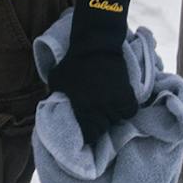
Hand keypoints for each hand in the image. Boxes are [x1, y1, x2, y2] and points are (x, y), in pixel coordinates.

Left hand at [47, 0, 137, 144]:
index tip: (86, 135)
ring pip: (116, 120)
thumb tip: (53, 111)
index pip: (88, 135)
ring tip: (106, 110)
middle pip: (103, 129)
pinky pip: (129, 111)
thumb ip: (55, 97)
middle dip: (98, 127)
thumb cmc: (73, 63)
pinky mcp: (126, 93)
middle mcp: (98, 107)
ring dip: (112, 117)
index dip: (87, 137)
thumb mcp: (57, 80)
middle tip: (95, 120)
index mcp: (81, 106)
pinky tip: (118, 105)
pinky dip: (125, 110)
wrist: (96, 45)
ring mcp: (114, 100)